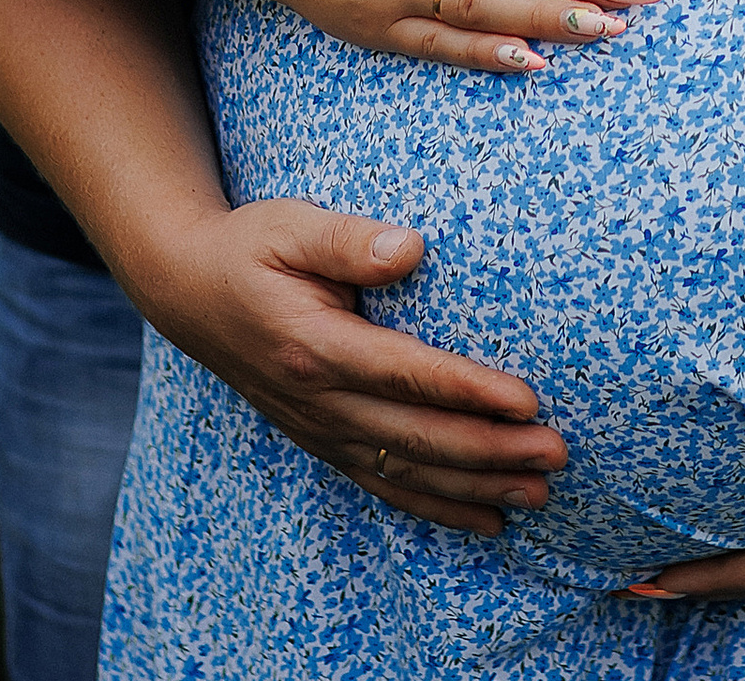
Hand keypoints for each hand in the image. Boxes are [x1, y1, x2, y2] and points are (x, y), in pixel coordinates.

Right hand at [123, 196, 568, 536]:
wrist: (187, 291)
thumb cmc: (249, 246)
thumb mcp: (289, 226)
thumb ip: (348, 239)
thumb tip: (412, 247)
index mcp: (314, 345)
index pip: (405, 375)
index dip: (467, 390)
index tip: (527, 399)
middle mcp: (318, 399)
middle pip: (417, 435)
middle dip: (491, 451)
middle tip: (557, 454)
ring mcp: (319, 427)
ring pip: (407, 470)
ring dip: (476, 486)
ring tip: (539, 493)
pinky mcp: (322, 439)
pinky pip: (384, 483)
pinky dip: (436, 506)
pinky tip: (486, 520)